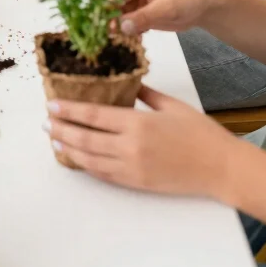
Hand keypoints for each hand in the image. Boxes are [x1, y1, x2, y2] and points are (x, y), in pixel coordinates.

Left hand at [45, 85, 238, 197]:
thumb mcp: (171, 104)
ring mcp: (132, 168)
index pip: (94, 115)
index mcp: (137, 123)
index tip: (51, 105)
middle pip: (86, 138)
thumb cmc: (199, 132)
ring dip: (70, 150)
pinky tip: (77, 159)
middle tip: (45, 124)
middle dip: (62, 130)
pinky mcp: (137, 183)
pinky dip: (87, 167)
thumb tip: (126, 83)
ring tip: (55, 141)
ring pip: (91, 159)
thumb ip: (145, 94)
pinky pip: (105, 175)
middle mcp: (130, 147)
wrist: (220, 168)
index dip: (69, 111)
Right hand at [112, 0, 214, 35]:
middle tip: (112, 41)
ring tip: (121, 45)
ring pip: (118, 17)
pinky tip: (132, 44)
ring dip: (119, 30)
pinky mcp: (140, 13)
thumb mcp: (165, 8)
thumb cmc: (186, 0)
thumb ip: (143, 17)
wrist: (204, 7)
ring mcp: (135, 2)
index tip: (106, 31)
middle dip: (111, 23)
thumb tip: (120, 27)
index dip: (106, 12)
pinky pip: (128, 23)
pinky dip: (128, 33)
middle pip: (112, 6)